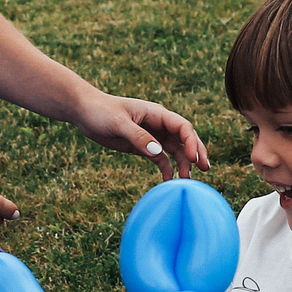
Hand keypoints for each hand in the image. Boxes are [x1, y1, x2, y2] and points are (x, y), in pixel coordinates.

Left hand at [72, 92, 208, 178]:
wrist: (84, 112)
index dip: (191, 142)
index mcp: (157, 114)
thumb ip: (138, 137)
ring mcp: (152, 135)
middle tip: (206, 169)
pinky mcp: (143, 146)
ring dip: (184, 163)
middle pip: (185, 138)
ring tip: (188, 180)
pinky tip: (168, 179)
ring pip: (175, 150)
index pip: (182, 127)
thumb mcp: (119, 123)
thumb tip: (158, 152)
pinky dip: (167, 168)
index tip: (194, 159)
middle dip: (196, 152)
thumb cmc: (101, 111)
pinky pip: (161, 158)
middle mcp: (159, 124)